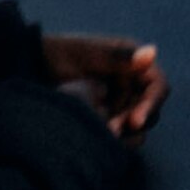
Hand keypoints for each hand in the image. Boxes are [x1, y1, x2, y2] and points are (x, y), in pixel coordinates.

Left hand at [43, 31, 166, 139]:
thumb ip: (119, 57)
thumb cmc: (60, 54)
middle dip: (133, 123)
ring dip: (122, 133)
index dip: (152, 104)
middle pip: (149, 110)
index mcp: (134, 62)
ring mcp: (119, 101)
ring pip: (135, 125)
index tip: (135, 121)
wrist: (31, 69)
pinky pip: (118, 133)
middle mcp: (132, 82)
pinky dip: (109, 137)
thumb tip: (152, 52)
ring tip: (99, 134)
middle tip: (110, 132)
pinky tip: (92, 137)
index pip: (158, 86)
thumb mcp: (88, 55)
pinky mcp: (106, 118)